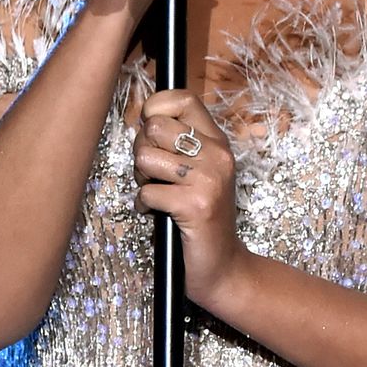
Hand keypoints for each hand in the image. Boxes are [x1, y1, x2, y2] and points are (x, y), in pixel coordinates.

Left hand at [132, 88, 250, 308]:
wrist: (224, 268)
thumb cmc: (201, 219)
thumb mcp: (198, 172)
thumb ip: (179, 143)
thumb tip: (143, 119)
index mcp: (218, 142)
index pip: (183, 98)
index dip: (155, 108)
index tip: (151, 132)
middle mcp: (218, 155)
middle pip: (155, 127)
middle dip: (142, 150)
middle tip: (154, 174)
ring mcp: (209, 180)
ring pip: (146, 158)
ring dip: (142, 179)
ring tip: (158, 194)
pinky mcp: (195, 206)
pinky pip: (147, 192)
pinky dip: (144, 206)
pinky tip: (158, 214)